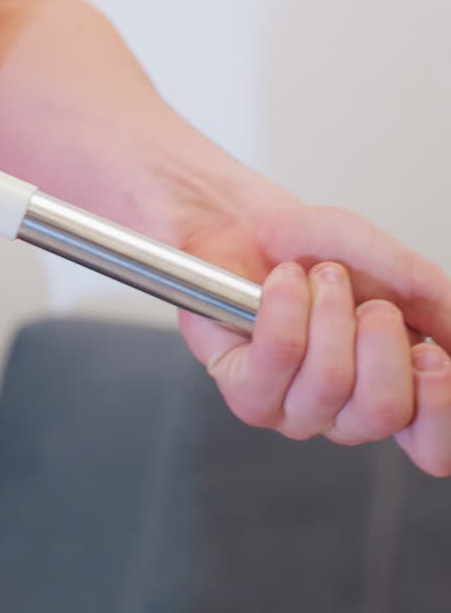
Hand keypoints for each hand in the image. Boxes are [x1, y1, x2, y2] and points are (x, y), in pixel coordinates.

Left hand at [176, 195, 450, 475]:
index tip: (429, 355)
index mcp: (393, 395)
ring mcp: (292, 412)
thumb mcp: (399, 271)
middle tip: (370, 302)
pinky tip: (286, 281)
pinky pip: (280, 355)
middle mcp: (342, 415)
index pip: (431, 450)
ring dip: (331, 311)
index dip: (439, 408)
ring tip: (322, 277)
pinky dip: (288, 305)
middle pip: (382, 412)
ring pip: (330, 380)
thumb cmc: (321, 253)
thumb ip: (437, 307)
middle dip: (381, 340)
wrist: (250, 228)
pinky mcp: (246, 394)